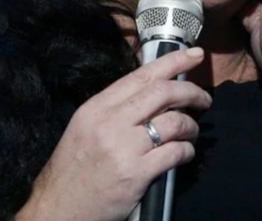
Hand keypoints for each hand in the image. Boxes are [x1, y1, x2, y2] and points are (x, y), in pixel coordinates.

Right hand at [25, 47, 210, 220]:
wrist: (57, 207)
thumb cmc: (74, 169)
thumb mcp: (86, 127)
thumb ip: (116, 108)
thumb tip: (154, 90)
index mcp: (97, 107)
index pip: (141, 75)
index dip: (173, 62)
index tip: (194, 55)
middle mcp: (109, 123)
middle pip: (162, 93)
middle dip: (191, 91)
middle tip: (204, 98)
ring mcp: (123, 148)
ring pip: (173, 122)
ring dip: (191, 125)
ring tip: (192, 131)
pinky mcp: (135, 174)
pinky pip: (174, 153)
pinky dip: (187, 151)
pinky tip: (185, 153)